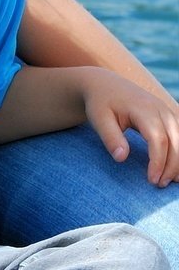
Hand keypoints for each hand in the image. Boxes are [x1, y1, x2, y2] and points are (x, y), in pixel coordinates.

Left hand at [82, 71, 178, 185]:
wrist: (106, 85)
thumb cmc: (100, 103)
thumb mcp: (98, 118)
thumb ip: (110, 137)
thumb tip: (121, 158)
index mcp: (144, 109)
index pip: (158, 139)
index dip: (158, 161)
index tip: (152, 179)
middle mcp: (161, 109)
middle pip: (175, 142)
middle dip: (171, 166)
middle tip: (159, 185)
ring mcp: (168, 112)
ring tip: (171, 181)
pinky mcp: (170, 116)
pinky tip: (175, 169)